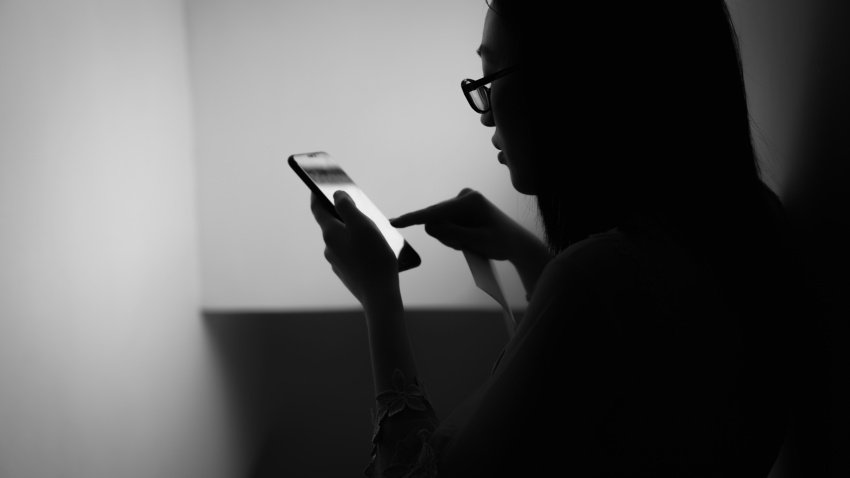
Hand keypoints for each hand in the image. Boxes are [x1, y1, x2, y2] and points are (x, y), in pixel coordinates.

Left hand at [310, 191, 398, 305]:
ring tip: (373, 231)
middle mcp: (329, 247)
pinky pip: (350, 253)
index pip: (317, 209)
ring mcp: (337, 262)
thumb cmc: (374, 258)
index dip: (316, 194)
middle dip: (342, 214)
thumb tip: (337, 195)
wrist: (379, 295)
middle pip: (332, 224)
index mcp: (330, 233)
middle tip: (357, 206)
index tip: (316, 185)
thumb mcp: (362, 225)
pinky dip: (357, 247)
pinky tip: (373, 250)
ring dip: (353, 232)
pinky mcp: (346, 273)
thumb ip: (347, 207)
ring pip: (342, 240)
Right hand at [391, 188, 533, 261]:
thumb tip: (430, 227)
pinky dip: (451, 236)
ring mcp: (460, 201)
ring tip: (470, 243)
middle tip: (467, 246)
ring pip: (438, 225)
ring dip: (449, 238)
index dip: (413, 219)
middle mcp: (463, 196)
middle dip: (445, 236)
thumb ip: (454, 234)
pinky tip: (466, 239)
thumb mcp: (479, 242)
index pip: (435, 212)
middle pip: (436, 220)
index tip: (394, 222)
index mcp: (470, 201)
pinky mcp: (458, 209)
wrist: (515, 242)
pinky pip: (444, 225)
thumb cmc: (501, 242)